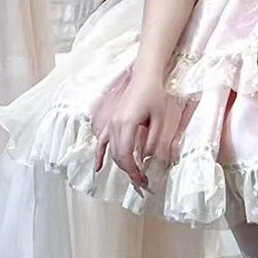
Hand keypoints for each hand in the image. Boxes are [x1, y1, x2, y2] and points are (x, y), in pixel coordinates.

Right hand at [93, 66, 168, 189]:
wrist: (144, 77)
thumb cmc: (153, 94)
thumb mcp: (159, 118)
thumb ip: (151, 139)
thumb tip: (145, 158)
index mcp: (127, 124)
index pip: (125, 155)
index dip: (132, 171)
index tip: (141, 180)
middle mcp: (114, 124)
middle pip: (117, 155)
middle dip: (128, 171)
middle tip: (141, 181)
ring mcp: (109, 123)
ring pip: (110, 151)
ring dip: (120, 165)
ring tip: (132, 175)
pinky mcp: (109, 121)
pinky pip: (100, 141)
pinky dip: (99, 155)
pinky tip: (97, 167)